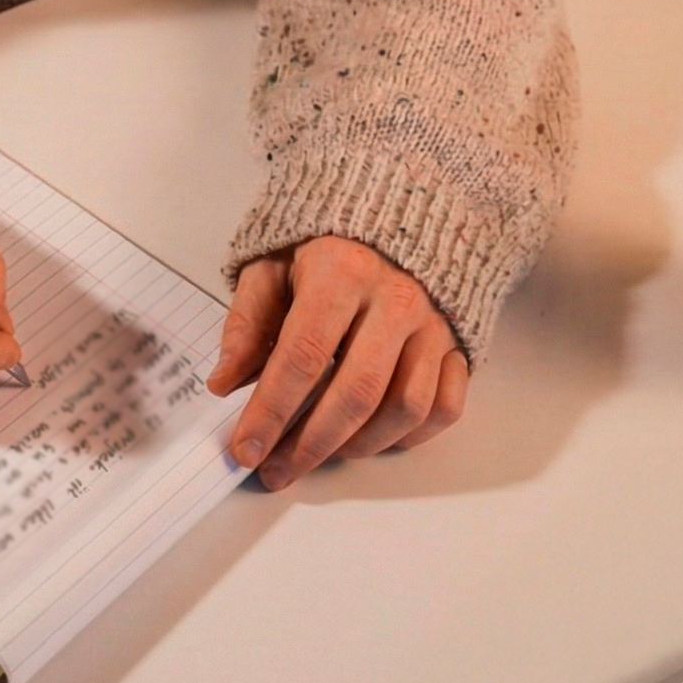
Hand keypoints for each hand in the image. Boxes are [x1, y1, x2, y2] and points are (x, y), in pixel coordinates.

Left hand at [208, 236, 467, 488]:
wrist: (399, 211)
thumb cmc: (326, 246)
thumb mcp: (272, 265)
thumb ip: (247, 322)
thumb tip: (225, 384)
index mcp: (342, 272)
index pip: (303, 356)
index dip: (271, 411)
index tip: (245, 450)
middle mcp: (396, 298)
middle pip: (356, 393)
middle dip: (310, 445)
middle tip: (276, 471)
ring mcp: (434, 324)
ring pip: (404, 408)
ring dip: (358, 446)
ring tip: (318, 454)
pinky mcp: (458, 344)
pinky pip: (444, 408)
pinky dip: (409, 437)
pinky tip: (371, 439)